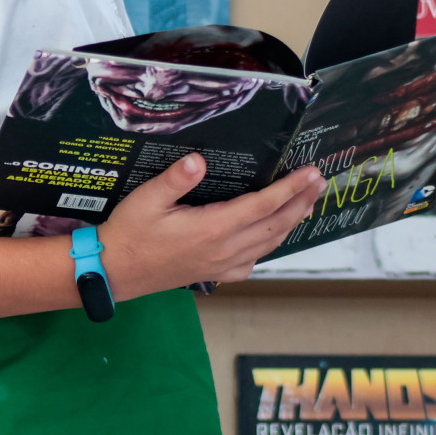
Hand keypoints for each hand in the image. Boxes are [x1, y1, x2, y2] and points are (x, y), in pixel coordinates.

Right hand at [98, 154, 324, 298]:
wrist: (114, 272)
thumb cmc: (129, 233)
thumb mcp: (146, 199)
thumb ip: (174, 179)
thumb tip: (199, 160)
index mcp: (212, 228)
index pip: (263, 205)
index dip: (290, 188)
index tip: (311, 173)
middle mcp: (224, 249)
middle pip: (275, 224)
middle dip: (301, 202)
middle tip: (321, 182)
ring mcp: (222, 265)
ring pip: (268, 242)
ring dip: (292, 222)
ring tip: (308, 203)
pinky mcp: (215, 274)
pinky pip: (253, 260)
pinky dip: (270, 244)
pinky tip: (273, 234)